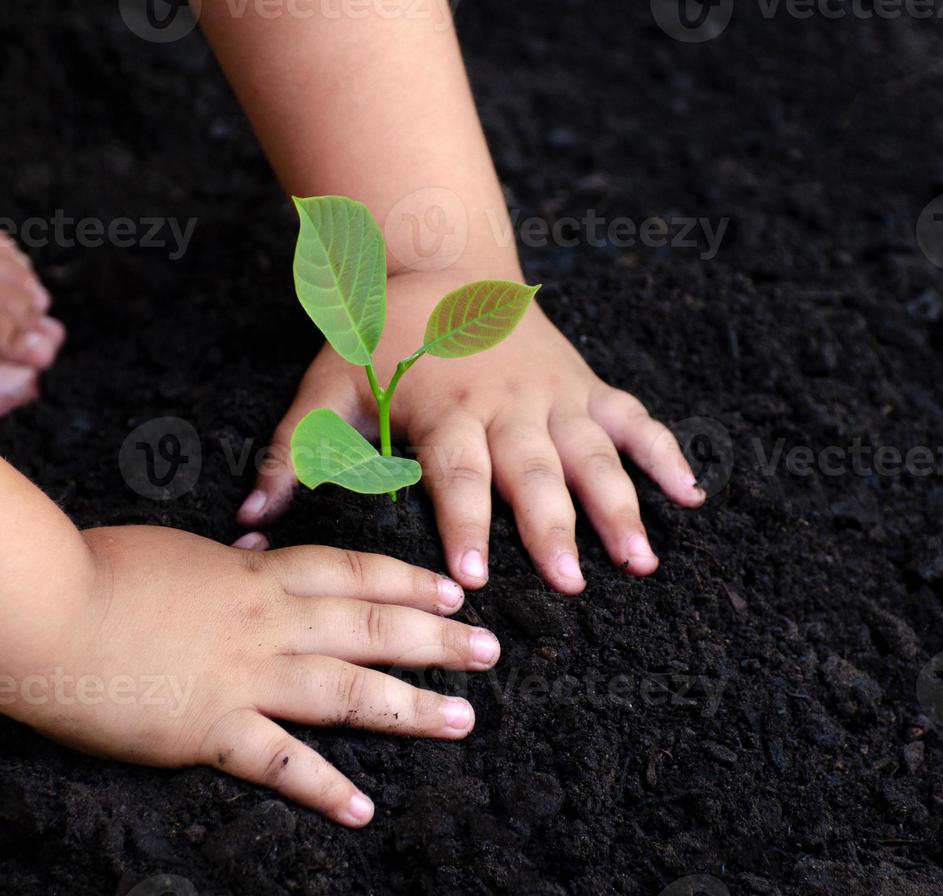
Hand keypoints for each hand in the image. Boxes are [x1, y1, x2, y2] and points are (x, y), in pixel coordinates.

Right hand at [19, 526, 496, 826]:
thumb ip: (218, 565)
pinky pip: (280, 762)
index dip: (407, 580)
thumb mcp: (171, 551)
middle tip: (491, 650)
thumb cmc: (88, 568)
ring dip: (411, 707)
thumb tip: (244, 556)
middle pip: (370, 625)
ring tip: (462, 718)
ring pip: (348, 689)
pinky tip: (362, 810)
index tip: (451, 588)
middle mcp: (264, 621)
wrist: (39, 606)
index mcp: (252, 573)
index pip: (350, 570)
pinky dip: (324, 787)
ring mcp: (242, 675)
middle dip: (438, 638)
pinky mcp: (208, 728)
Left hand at [237, 269, 704, 593]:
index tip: (477, 578)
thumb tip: (248, 520)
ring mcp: (553, 396)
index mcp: (444, 411)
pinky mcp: (585, 387)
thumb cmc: (379, 339)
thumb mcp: (326, 386)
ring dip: (621, 505)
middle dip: (555, 528)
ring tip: (642, 560)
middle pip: (534, 472)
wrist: (440, 263)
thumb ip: (294, 453)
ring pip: (594, 453)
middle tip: (574, 584)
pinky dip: (666, 453)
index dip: (466, 525)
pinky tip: (694, 496)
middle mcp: (506, 406)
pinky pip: (634, 420)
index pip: (457, 475)